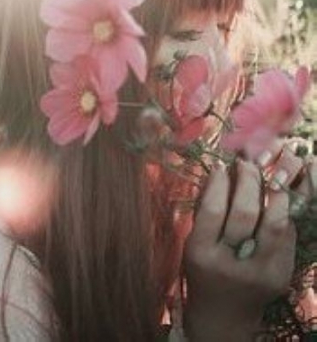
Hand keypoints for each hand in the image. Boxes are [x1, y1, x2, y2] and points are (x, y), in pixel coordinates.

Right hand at [183, 160, 295, 341]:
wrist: (224, 315)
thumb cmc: (203, 270)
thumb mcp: (193, 241)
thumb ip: (204, 208)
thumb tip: (221, 168)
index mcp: (202, 255)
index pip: (214, 210)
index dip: (220, 183)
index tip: (221, 166)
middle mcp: (231, 265)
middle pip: (246, 212)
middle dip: (248, 180)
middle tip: (246, 164)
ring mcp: (261, 272)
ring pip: (276, 222)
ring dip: (273, 193)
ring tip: (266, 178)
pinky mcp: (282, 276)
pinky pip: (287, 235)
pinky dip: (282, 214)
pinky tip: (273, 203)